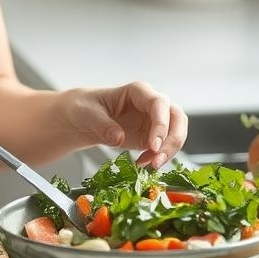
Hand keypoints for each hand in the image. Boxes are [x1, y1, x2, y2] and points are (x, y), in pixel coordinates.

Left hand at [63, 82, 187, 167]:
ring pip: (176, 133)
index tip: (153, 145)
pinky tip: (143, 164)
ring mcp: (154, 120)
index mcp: (138, 91)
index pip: (158, 103)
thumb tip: (119, 137)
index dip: (160, 124)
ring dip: (169, 151)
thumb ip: (103, 125)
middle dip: (173, 139)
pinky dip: (158, 158)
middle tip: (158, 159)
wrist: (82, 118)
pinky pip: (165, 147)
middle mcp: (151, 104)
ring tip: (151, 166)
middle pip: (176, 117)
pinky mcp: (152, 136)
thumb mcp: (87, 113)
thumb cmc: (84, 107)